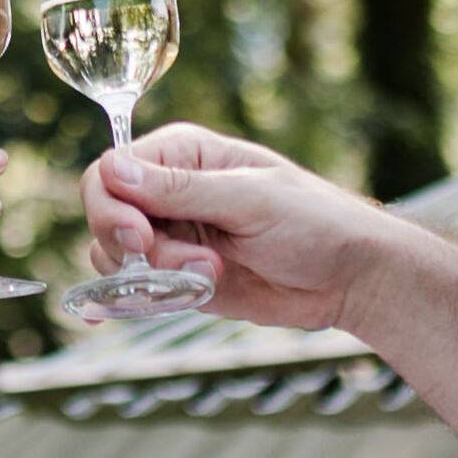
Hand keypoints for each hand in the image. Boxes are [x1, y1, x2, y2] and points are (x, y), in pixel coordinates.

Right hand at [80, 125, 381, 332]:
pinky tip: (157, 303)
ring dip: (155, 278)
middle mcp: (168, 192)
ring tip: (212, 275)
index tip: (140, 239)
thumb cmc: (316, 223)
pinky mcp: (180, 276)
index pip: (109, 172)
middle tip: (187, 265)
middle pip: (105, 216)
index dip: (111, 207)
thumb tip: (113, 170)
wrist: (352, 278)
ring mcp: (173, 236)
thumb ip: (181, 190)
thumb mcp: (250, 200)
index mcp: (182, 154)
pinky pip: (138, 289)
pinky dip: (144, 300)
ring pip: (116, 258)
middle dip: (136, 249)